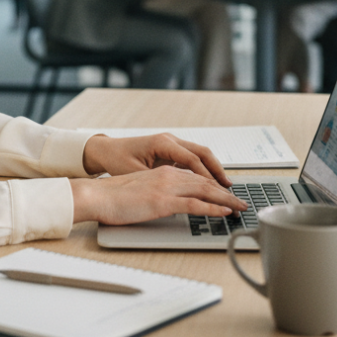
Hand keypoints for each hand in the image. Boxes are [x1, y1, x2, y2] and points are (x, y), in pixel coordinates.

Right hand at [70, 167, 246, 224]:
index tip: (226, 195)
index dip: (214, 185)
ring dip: (226, 199)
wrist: (96, 196)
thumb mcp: (140, 190)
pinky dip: (213, 208)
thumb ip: (157, 193)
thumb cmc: (112, 196)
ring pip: (205, 190)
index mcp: (162, 172)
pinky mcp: (162, 201)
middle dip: (226, 192)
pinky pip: (195, 204)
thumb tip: (169, 203)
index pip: (195, 177)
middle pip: (205, 181)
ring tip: (239, 208)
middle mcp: (167, 175)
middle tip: (240, 201)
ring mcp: (166, 187)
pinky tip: (224, 213)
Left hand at [82, 133, 232, 184]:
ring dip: (213, 170)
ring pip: (200, 155)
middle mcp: (170, 140)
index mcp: (162, 143)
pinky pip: (193, 159)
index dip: (207, 176)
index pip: (192, 159)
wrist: (106, 151)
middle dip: (218, 171)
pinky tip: (210, 183)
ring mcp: (171, 144)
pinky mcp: (170, 151)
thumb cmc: (117, 160)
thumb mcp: (136, 174)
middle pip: (203, 153)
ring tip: (225, 187)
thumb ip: (157, 183)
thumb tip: (177, 196)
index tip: (218, 190)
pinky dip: (203, 170)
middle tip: (230, 189)